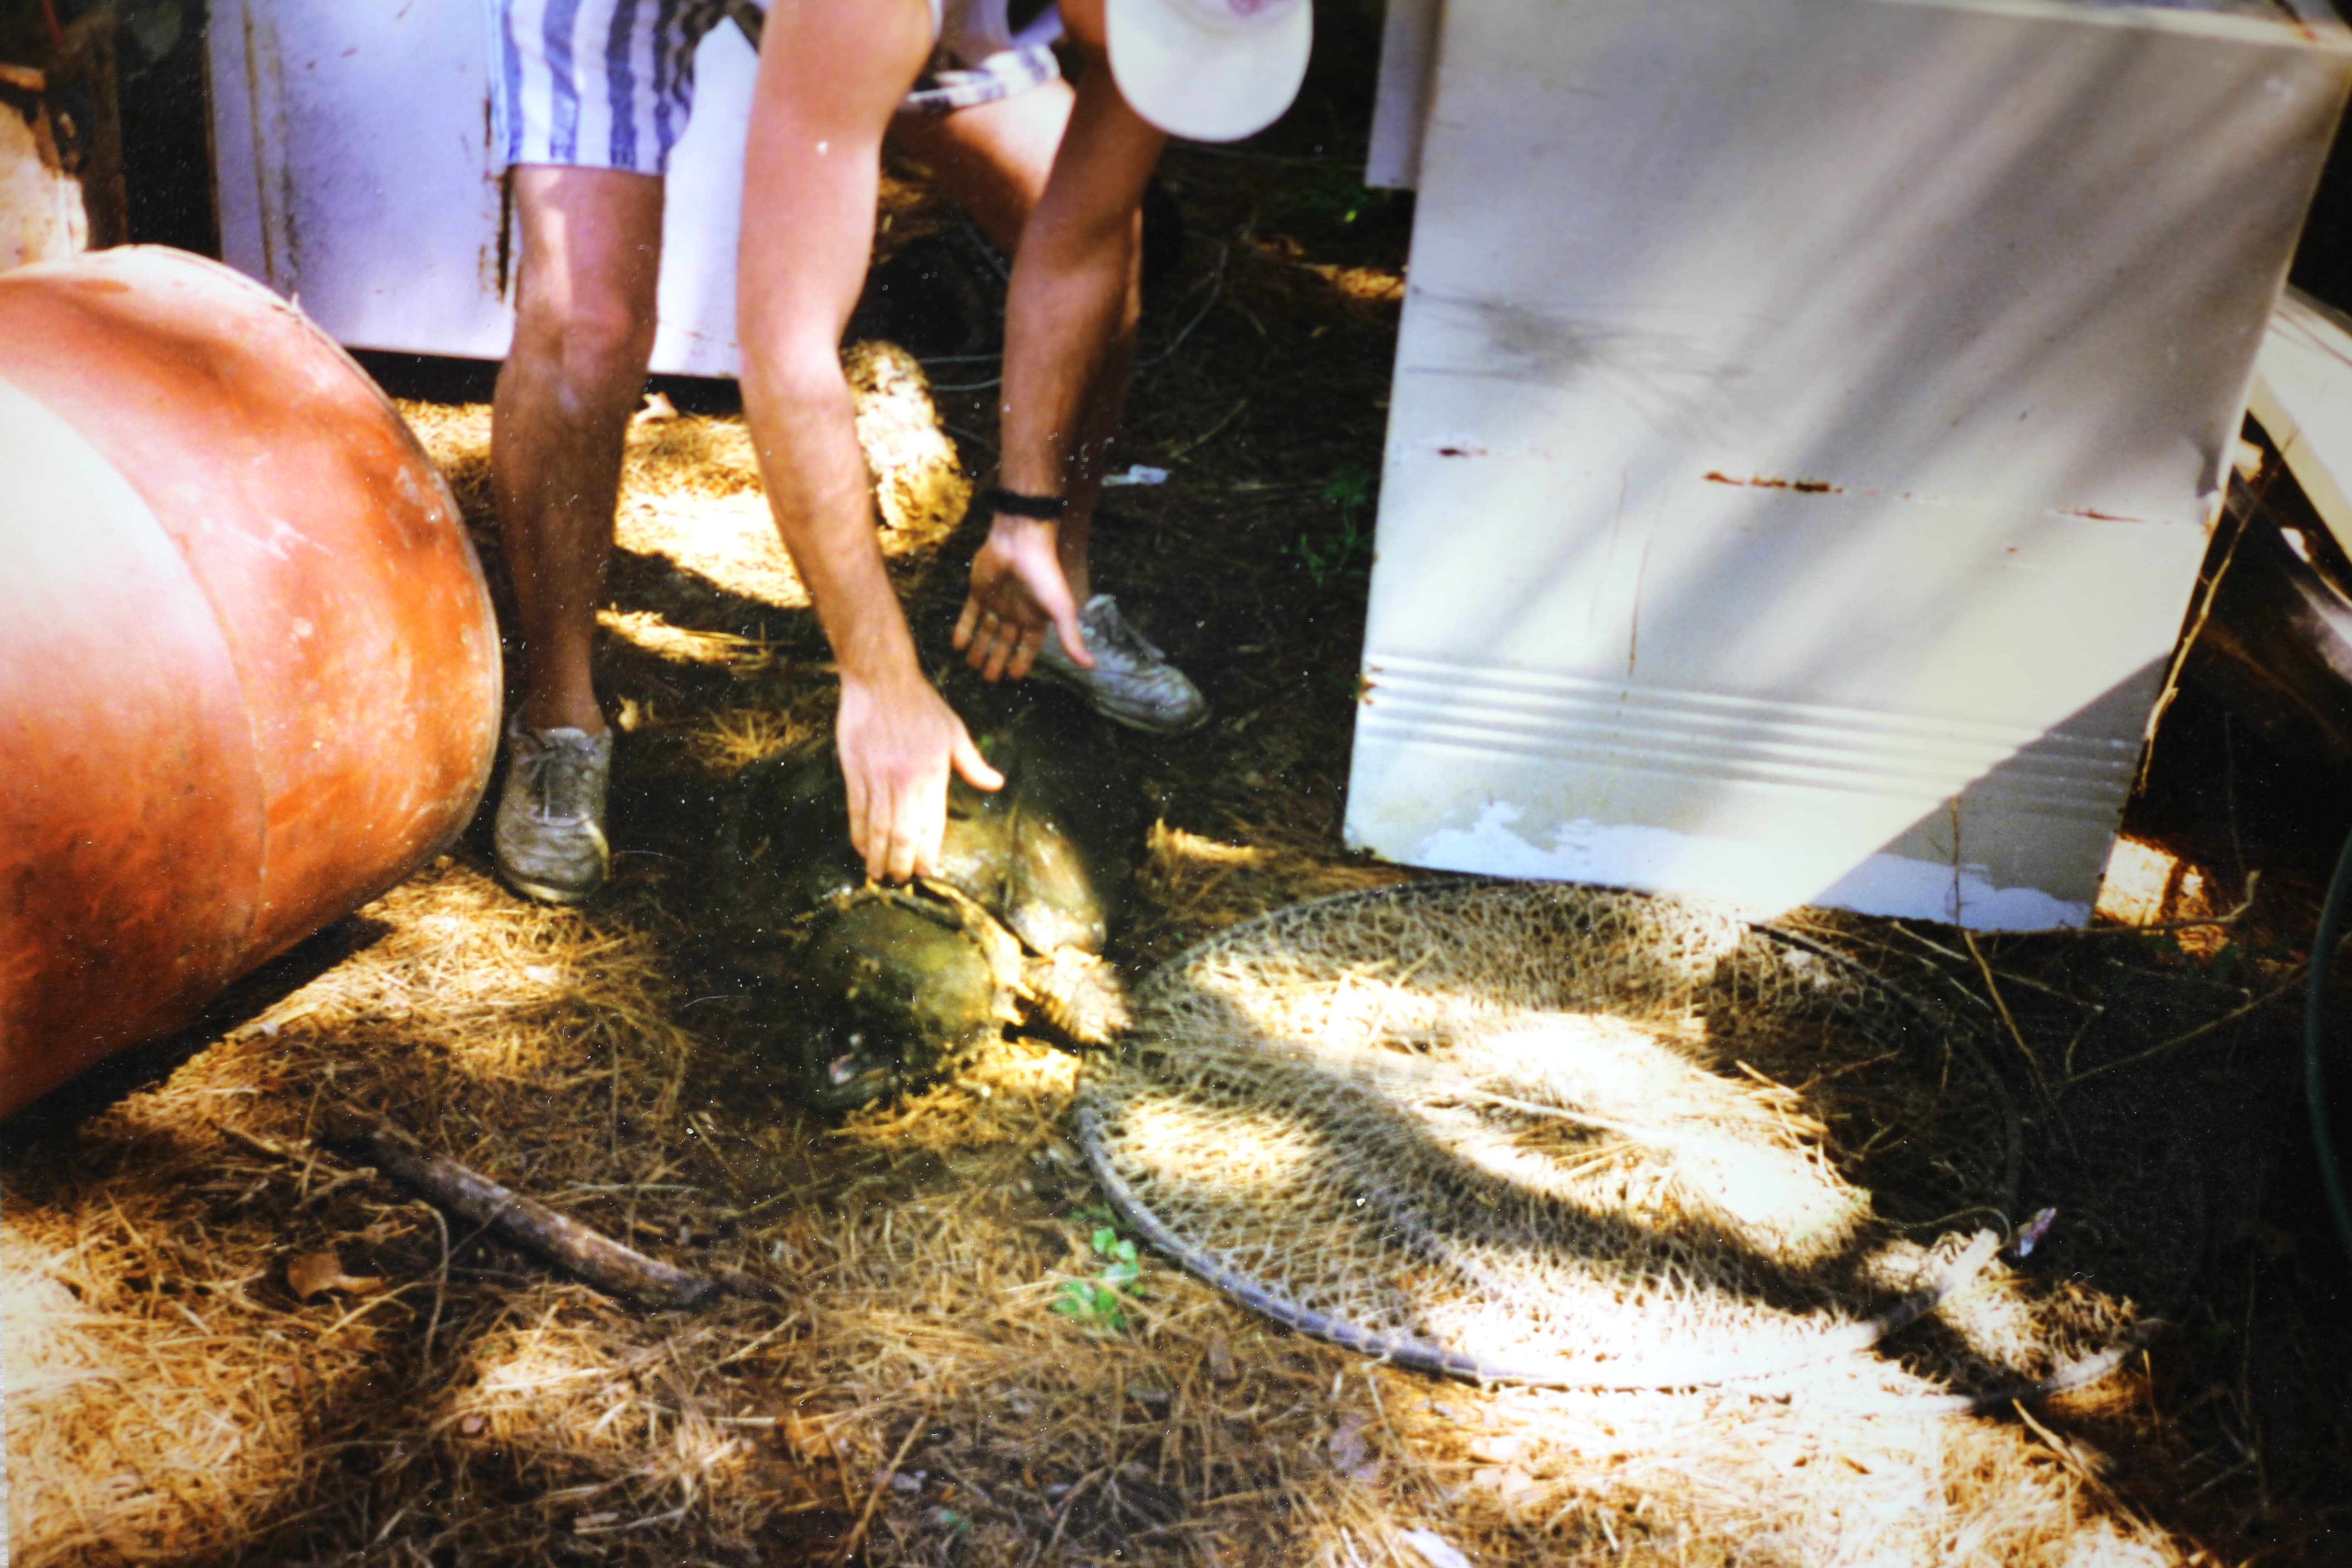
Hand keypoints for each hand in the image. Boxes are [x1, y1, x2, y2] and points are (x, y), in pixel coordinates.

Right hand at [835, 671, 1003, 881]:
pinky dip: (858, 834)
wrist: (880, 679)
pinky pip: (856, 811)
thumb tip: (996, 784)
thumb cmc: (921, 704)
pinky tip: (861, 847)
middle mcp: (905, 780)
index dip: (928, 853)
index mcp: (933, 774)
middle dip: (901, 863)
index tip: (927, 871)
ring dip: (877, 856)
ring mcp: (877, 777)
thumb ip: (973, 764)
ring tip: (878, 874)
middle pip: (902, 834)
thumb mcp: (954, 732)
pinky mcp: (854, 770)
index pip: (931, 825)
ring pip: (877, 828)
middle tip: (900, 879)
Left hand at [953, 514, 1091, 680]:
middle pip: (1004, 643)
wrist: (1020, 540)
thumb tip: (1091, 665)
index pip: (1028, 647)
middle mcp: (1016, 612)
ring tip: (972, 667)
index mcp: (1035, 618)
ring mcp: (997, 601)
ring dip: (979, 649)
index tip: (1014, 678)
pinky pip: (969, 615)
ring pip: (986, 631)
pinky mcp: (979, 590)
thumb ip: (1071, 638)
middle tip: (989, 680)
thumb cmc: (1045, 574)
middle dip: (997, 661)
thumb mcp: (1061, 609)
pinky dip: (963, 629)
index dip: (1022, 662)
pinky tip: (956, 646)